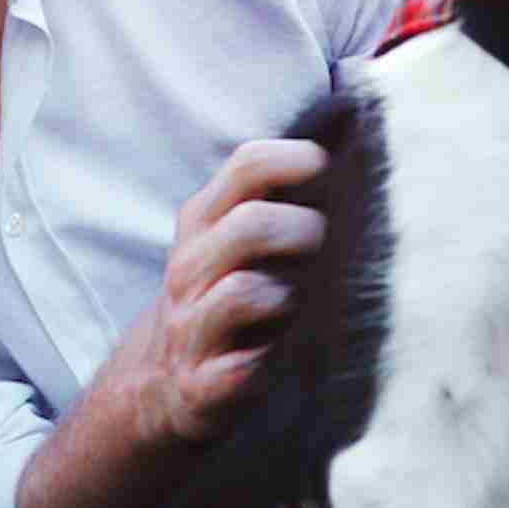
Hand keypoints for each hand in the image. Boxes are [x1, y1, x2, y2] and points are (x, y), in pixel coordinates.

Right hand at [15, 136, 327, 507]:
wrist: (159, 387)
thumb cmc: (223, 297)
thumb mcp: (234, 239)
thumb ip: (278, 191)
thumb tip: (350, 120)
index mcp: (204, 224)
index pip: (246, 167)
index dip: (292, 158)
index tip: (326, 167)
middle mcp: (191, 270)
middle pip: (249, 225)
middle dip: (299, 229)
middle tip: (325, 245)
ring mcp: (192, 329)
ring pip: (242, 293)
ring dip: (285, 295)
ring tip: (298, 305)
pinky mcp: (201, 386)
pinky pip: (235, 371)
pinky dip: (261, 364)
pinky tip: (275, 359)